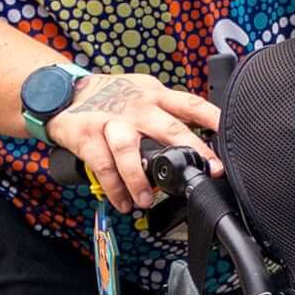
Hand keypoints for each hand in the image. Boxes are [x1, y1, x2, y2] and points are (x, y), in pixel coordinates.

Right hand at [44, 71, 221, 214]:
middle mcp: (137, 106)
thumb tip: (198, 136)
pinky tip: (124, 202)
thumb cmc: (109, 97)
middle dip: (191, 150)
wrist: (62, 92)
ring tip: (148, 199)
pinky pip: (103, 166)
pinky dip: (115, 188)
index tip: (232, 136)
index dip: (213, 118)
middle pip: (169, 127)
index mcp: (155, 95)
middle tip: (208, 170)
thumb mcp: (141, 93)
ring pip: (129, 148)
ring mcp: (111, 120)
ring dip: (140, 178)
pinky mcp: (88, 136)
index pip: (190, 104)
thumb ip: (166, 112)